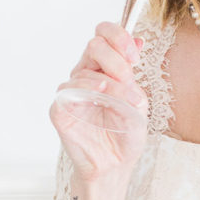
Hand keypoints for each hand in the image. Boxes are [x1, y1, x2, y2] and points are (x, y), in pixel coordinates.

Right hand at [50, 22, 148, 180]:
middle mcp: (85, 74)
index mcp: (104, 68)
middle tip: (130, 76)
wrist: (116, 164)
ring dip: (111, 83)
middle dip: (116, 58)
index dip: (118, 36)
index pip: (104, 35)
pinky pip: (69, 90)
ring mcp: (71, 91)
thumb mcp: (138, 100)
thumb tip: (139, 41)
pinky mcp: (60, 109)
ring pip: (84, 70)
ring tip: (128, 100)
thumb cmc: (126, 133)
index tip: (135, 54)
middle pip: (94, 45)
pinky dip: (89, 92)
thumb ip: (133, 72)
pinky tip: (103, 100)